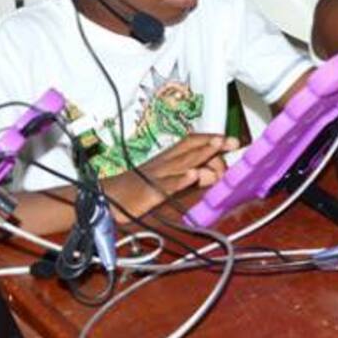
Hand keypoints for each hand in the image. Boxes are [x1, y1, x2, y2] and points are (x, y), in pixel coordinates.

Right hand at [113, 133, 240, 196]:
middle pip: (189, 148)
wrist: (105, 198)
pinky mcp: (149, 192)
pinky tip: (192, 175)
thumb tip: (211, 176)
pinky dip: (180, 179)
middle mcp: (163, 163)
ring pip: (181, 161)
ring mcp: (156, 176)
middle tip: (231, 140)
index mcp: (166, 159)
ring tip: (217, 145)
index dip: (209, 139)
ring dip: (201, 153)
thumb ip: (188, 178)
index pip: (190, 143)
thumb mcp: (165, 182)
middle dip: (211, 143)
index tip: (230, 140)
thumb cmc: (135, 190)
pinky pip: (166, 184)